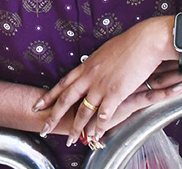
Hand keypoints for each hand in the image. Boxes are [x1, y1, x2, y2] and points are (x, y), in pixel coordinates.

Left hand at [32, 18, 180, 145]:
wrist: (144, 41)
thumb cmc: (128, 44)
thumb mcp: (105, 52)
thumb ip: (96, 64)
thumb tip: (92, 67)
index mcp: (86, 66)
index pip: (63, 83)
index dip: (50, 96)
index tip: (38, 105)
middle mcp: (89, 77)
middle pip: (66, 99)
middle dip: (53, 116)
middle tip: (44, 128)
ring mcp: (101, 86)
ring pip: (83, 111)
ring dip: (76, 128)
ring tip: (70, 140)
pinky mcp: (116, 93)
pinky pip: (104, 115)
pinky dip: (99, 128)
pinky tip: (96, 136)